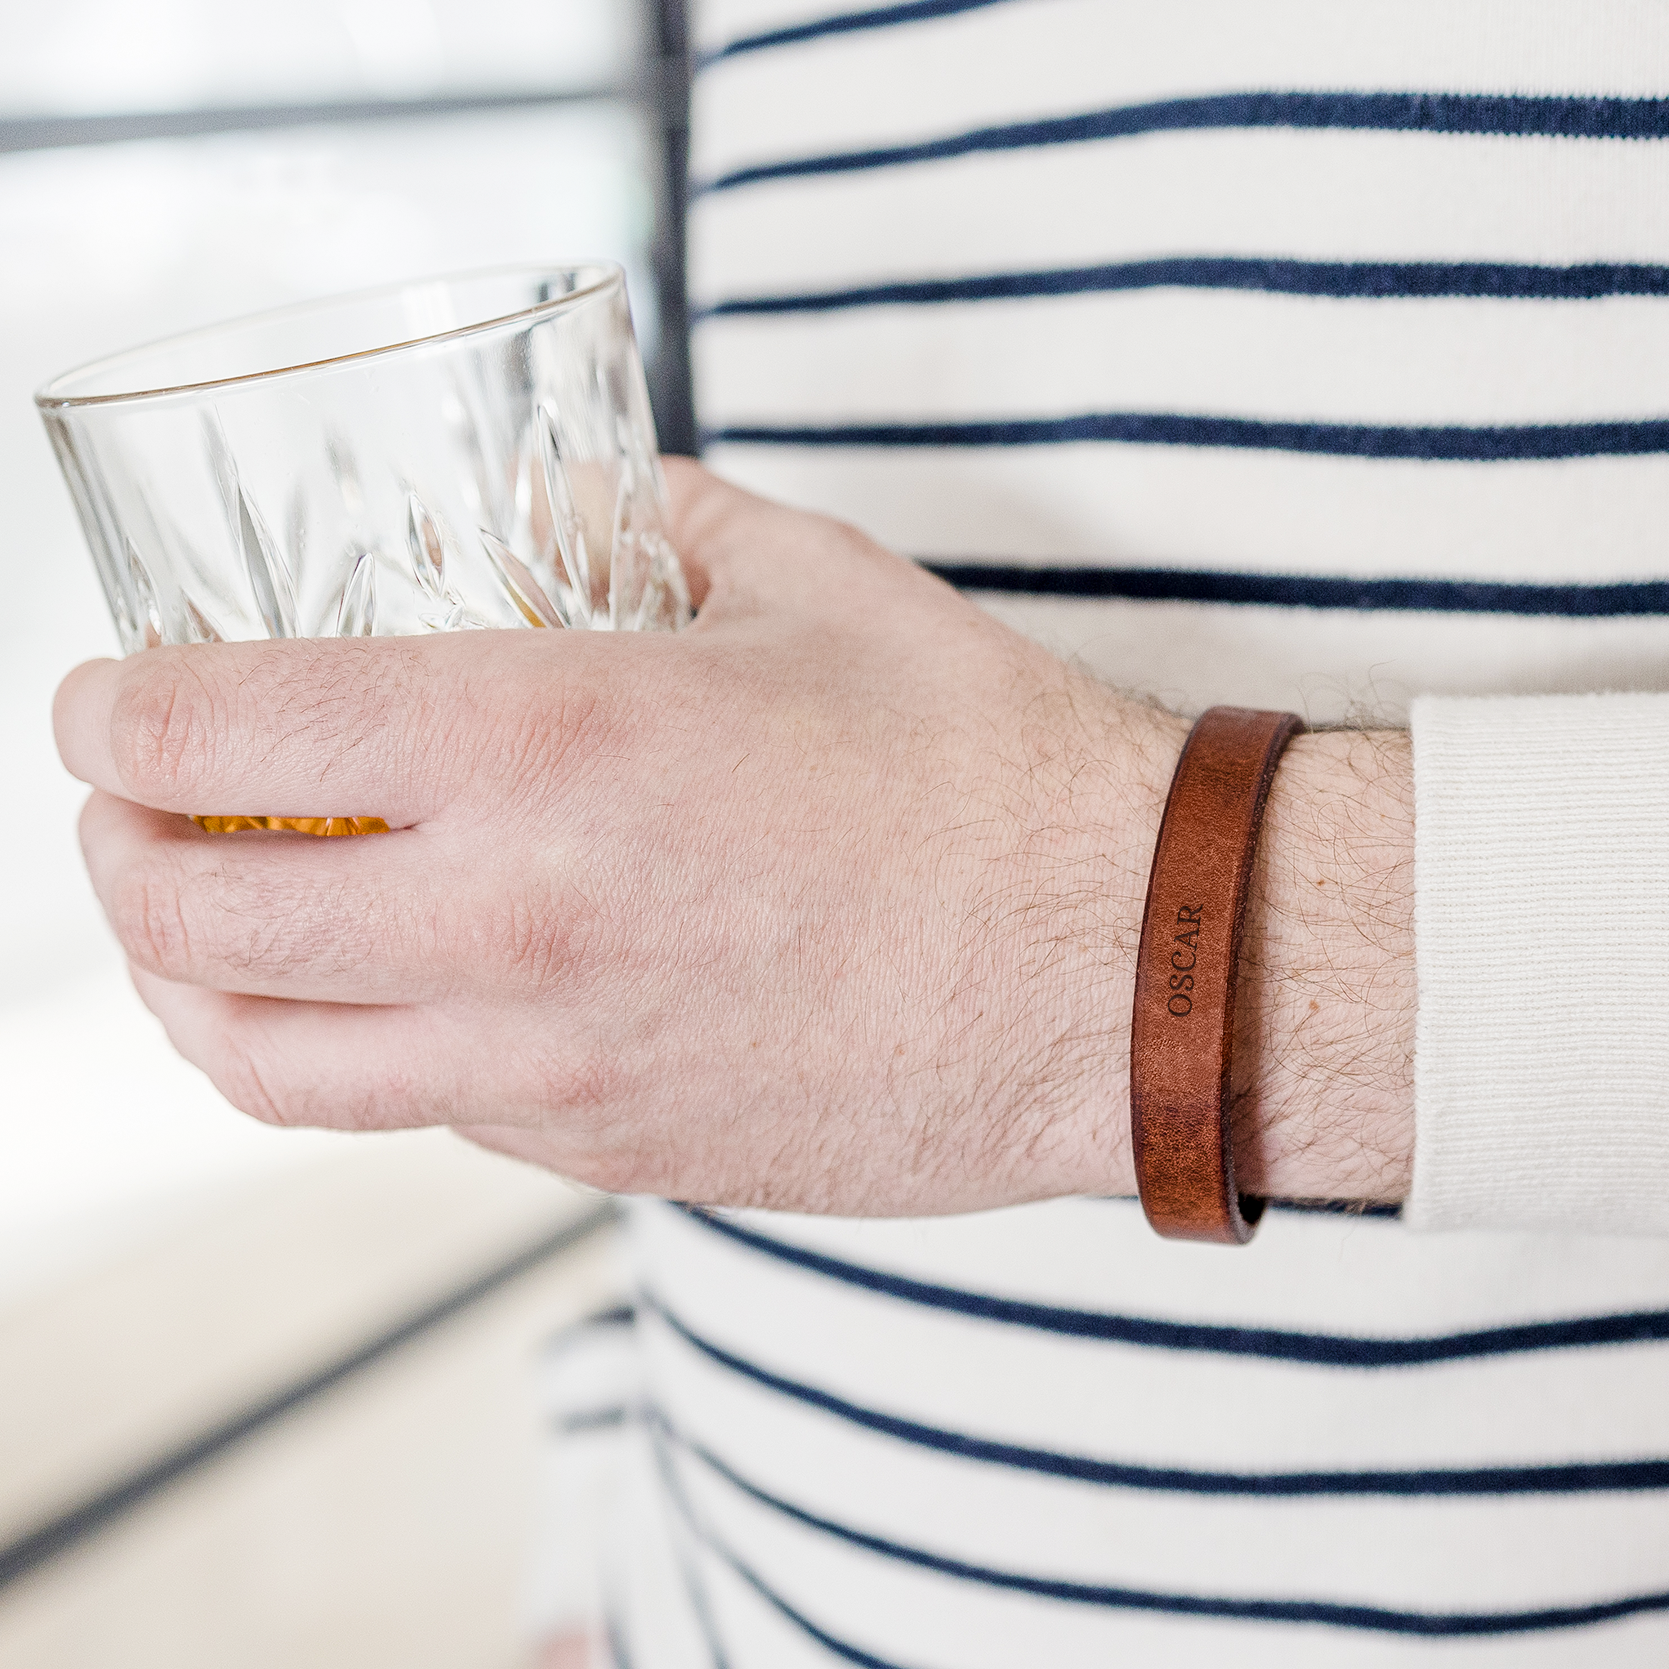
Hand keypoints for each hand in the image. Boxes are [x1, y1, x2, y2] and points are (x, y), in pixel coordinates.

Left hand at [53, 462, 1413, 1213]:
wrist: (1124, 970)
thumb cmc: (987, 768)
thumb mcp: (817, 587)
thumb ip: (651, 521)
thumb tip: (551, 501)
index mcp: (547, 743)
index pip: (212, 739)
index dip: (112, 711)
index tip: (108, 698)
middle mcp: (516, 920)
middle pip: (187, 922)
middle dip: (116, 855)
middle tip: (131, 812)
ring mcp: (556, 1066)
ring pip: (266, 1065)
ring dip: (192, 990)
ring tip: (208, 932)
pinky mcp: (611, 1151)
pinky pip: (421, 1113)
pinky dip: (362, 1049)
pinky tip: (412, 989)